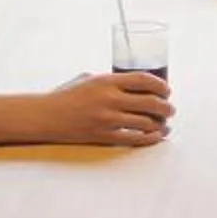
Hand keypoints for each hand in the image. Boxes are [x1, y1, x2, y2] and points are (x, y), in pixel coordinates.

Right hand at [35, 72, 173, 145]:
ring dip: (160, 124)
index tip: (167, 90)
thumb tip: (134, 85)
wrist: (46, 116)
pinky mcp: (104, 136)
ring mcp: (107, 119)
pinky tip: (157, 136)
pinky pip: (134, 138)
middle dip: (166, 106)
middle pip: (150, 102)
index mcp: (107, 81)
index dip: (160, 85)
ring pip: (146, 122)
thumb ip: (110, 82)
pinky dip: (150, 138)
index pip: (143, 80)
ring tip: (165, 124)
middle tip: (170, 109)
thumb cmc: (66, 96)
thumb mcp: (88, 79)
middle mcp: (109, 99)